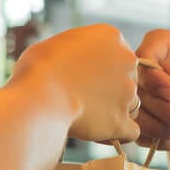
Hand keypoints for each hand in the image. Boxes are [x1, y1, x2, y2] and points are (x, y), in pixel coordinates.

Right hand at [14, 24, 138, 143]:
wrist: (39, 95)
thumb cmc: (39, 68)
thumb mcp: (57, 44)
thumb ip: (76, 51)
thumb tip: (71, 61)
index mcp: (111, 36)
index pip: (117, 54)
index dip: (102, 69)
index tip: (85, 78)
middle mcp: (127, 61)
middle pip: (127, 78)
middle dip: (112, 89)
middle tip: (86, 98)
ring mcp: (128, 91)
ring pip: (131, 104)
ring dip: (115, 111)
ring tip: (89, 116)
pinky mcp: (123, 119)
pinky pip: (131, 131)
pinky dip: (119, 133)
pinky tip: (101, 132)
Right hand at [134, 30, 169, 150]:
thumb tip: (169, 69)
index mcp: (160, 43)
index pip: (144, 56)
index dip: (154, 77)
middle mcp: (140, 65)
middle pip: (137, 88)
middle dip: (163, 108)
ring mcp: (133, 92)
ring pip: (133, 112)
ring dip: (159, 127)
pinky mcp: (131, 116)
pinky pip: (135, 131)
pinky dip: (156, 139)